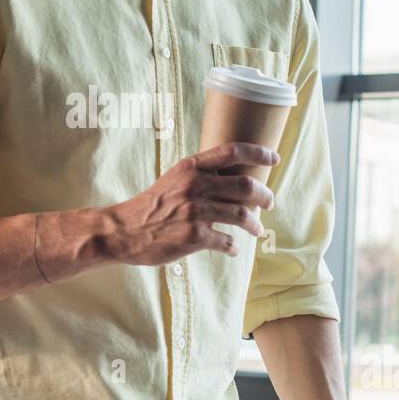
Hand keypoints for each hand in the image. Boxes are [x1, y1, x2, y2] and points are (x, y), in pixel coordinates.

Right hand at [104, 142, 279, 266]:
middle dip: (265, 196)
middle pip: (247, 185)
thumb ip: (200, 175)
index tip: (274, 159)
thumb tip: (233, 179)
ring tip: (256, 230)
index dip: (258, 152)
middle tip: (269, 203)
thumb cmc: (151, 205)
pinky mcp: (195, 236)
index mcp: (191, 167)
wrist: (124, 230)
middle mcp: (196, 185)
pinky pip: (227, 241)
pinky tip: (232, 248)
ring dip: (254, 225)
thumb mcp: (174, 179)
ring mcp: (196, 211)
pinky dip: (233, 246)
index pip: (232, 151)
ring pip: (242, 215)